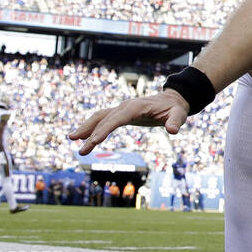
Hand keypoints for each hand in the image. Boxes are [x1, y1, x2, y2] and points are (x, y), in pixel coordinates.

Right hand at [70, 91, 190, 154]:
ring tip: (72, 139)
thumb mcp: (179, 115)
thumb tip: (173, 130)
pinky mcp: (120, 113)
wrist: (173, 100)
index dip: (105, 129)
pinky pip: (103, 119)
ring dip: (86, 128)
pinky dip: (92, 126)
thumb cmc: (175, 108)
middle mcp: (125, 106)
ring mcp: (121, 109)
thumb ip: (175, 122)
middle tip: (81, 151)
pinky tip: (83, 136)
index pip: (117, 118)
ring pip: (99, 117)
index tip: (94, 141)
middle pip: (104, 119)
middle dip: (91, 134)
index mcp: (136, 106)